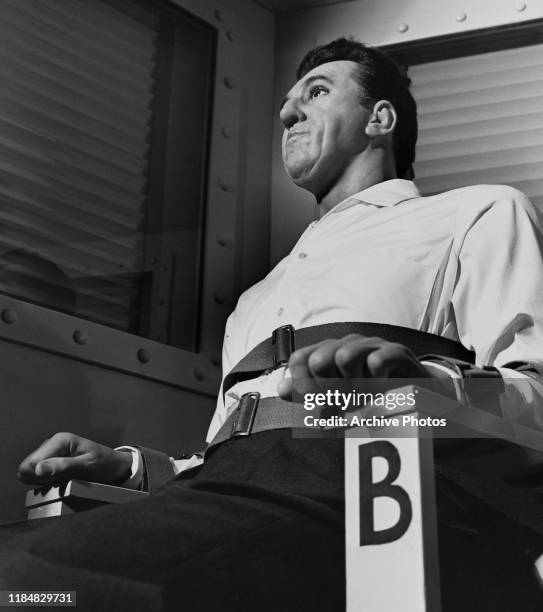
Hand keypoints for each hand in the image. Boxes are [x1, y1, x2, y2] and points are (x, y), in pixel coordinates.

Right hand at [17, 432, 132, 485]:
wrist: (114, 467)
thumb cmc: (104, 464)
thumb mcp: (87, 467)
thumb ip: (63, 467)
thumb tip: (38, 469)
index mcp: (59, 440)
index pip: (30, 464)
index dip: (42, 478)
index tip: (61, 479)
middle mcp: (51, 444)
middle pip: (27, 469)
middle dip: (43, 480)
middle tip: (65, 479)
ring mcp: (49, 453)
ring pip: (29, 474)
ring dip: (45, 482)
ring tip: (65, 478)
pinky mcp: (49, 462)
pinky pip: (36, 477)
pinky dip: (47, 482)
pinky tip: (62, 480)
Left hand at [277, 334, 454, 398]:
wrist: (417, 394)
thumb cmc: (371, 396)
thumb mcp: (337, 398)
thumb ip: (308, 393)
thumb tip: (281, 388)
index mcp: (329, 352)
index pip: (300, 359)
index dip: (303, 386)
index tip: (317, 406)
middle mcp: (347, 344)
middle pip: (319, 360)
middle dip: (328, 390)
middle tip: (343, 405)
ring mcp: (372, 345)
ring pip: (345, 356)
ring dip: (351, 385)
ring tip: (362, 399)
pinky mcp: (396, 352)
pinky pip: (377, 361)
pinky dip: (377, 380)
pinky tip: (383, 389)